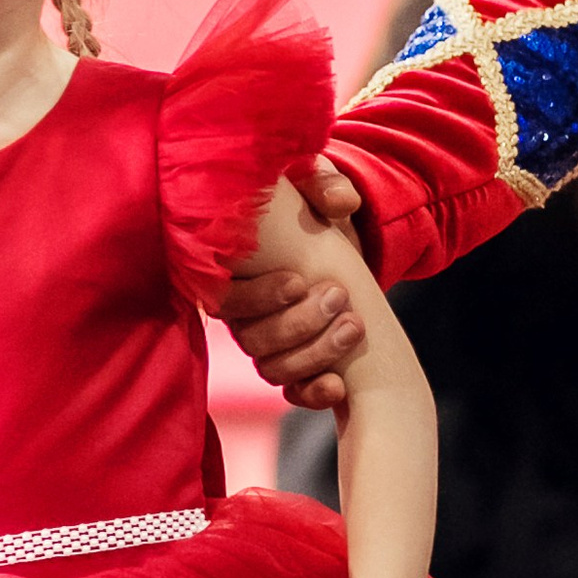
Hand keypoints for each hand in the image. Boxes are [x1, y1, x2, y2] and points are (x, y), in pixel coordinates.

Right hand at [221, 171, 364, 408]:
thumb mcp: (318, 185)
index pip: (223, 300)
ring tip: (354, 326)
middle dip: (297, 324)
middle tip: (338, 296)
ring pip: (273, 369)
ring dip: (315, 353)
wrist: (337, 238)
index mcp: (233, 273)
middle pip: (252, 340)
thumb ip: (324, 183)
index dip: (258, 298)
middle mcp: (242, 315)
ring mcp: (267, 344)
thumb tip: (341, 200)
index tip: (298, 281)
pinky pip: (293, 392)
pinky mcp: (294, 364)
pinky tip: (339, 386)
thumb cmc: (312, 206)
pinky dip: (314, 393)